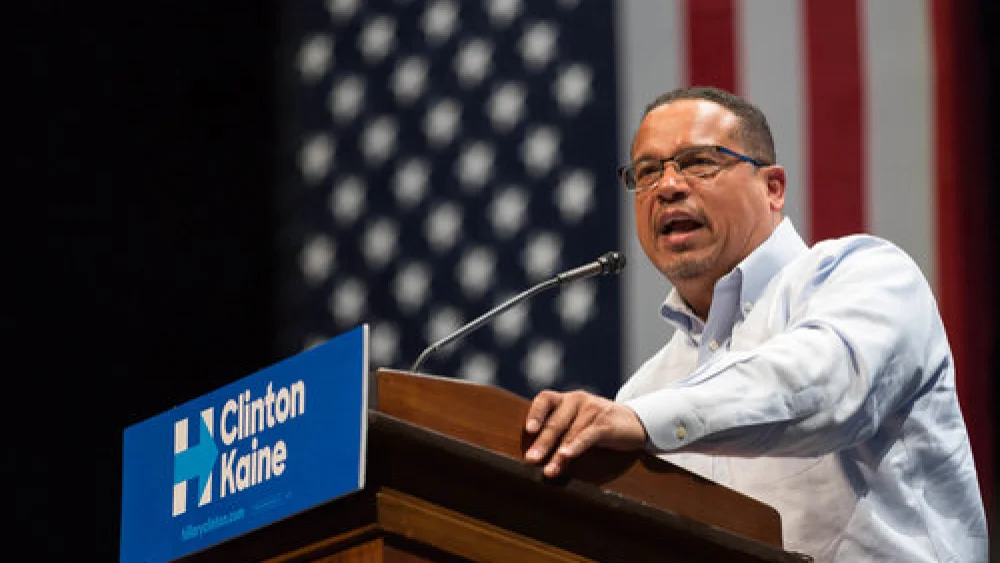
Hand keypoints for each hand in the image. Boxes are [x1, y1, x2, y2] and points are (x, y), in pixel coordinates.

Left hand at [523, 390, 646, 477]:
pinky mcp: (605, 424)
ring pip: (570, 433)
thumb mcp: (577, 423)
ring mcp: (592, 410)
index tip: (528, 430)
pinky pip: (588, 436)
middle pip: (556, 422)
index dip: (535, 413)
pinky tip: (567, 456)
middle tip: (531, 460)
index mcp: (566, 399)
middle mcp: (577, 400)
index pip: (545, 399)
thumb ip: (559, 431)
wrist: (634, 422)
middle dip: (542, 443)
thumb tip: (535, 455)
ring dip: (558, 454)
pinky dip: (576, 447)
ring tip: (549, 470)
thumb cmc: (598, 425)